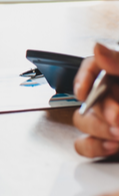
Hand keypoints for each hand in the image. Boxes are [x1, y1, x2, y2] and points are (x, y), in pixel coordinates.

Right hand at [72, 43, 118, 157]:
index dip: (84, 77)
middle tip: (118, 118)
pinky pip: (83, 145)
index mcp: (118, 77)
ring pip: (81, 121)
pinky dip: (95, 147)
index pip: (92, 66)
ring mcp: (107, 121)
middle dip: (102, 110)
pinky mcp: (106, 143)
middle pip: (87, 96)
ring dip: (99, 129)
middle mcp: (111, 97)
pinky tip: (113, 145)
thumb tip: (97, 48)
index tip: (83, 92)